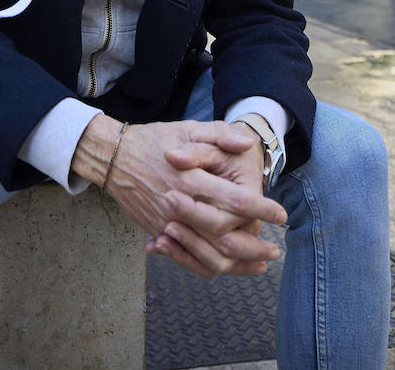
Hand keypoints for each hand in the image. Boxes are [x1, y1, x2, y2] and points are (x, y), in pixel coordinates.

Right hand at [72, 117, 285, 278]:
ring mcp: (168, 223)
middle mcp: (180, 204)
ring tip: (259, 264)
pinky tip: (229, 266)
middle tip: (274, 249)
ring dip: (237, 264)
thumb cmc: (153, 141)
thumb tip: (246, 143)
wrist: (114, 158)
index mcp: (191, 177)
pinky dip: (210, 266)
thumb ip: (218, 135)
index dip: (260, 209)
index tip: (280, 214)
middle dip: (253, 246)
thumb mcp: (186, 128)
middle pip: (223, 236)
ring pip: (207, 255)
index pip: (234, 200)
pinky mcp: (159, 232)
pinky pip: (188, 258)